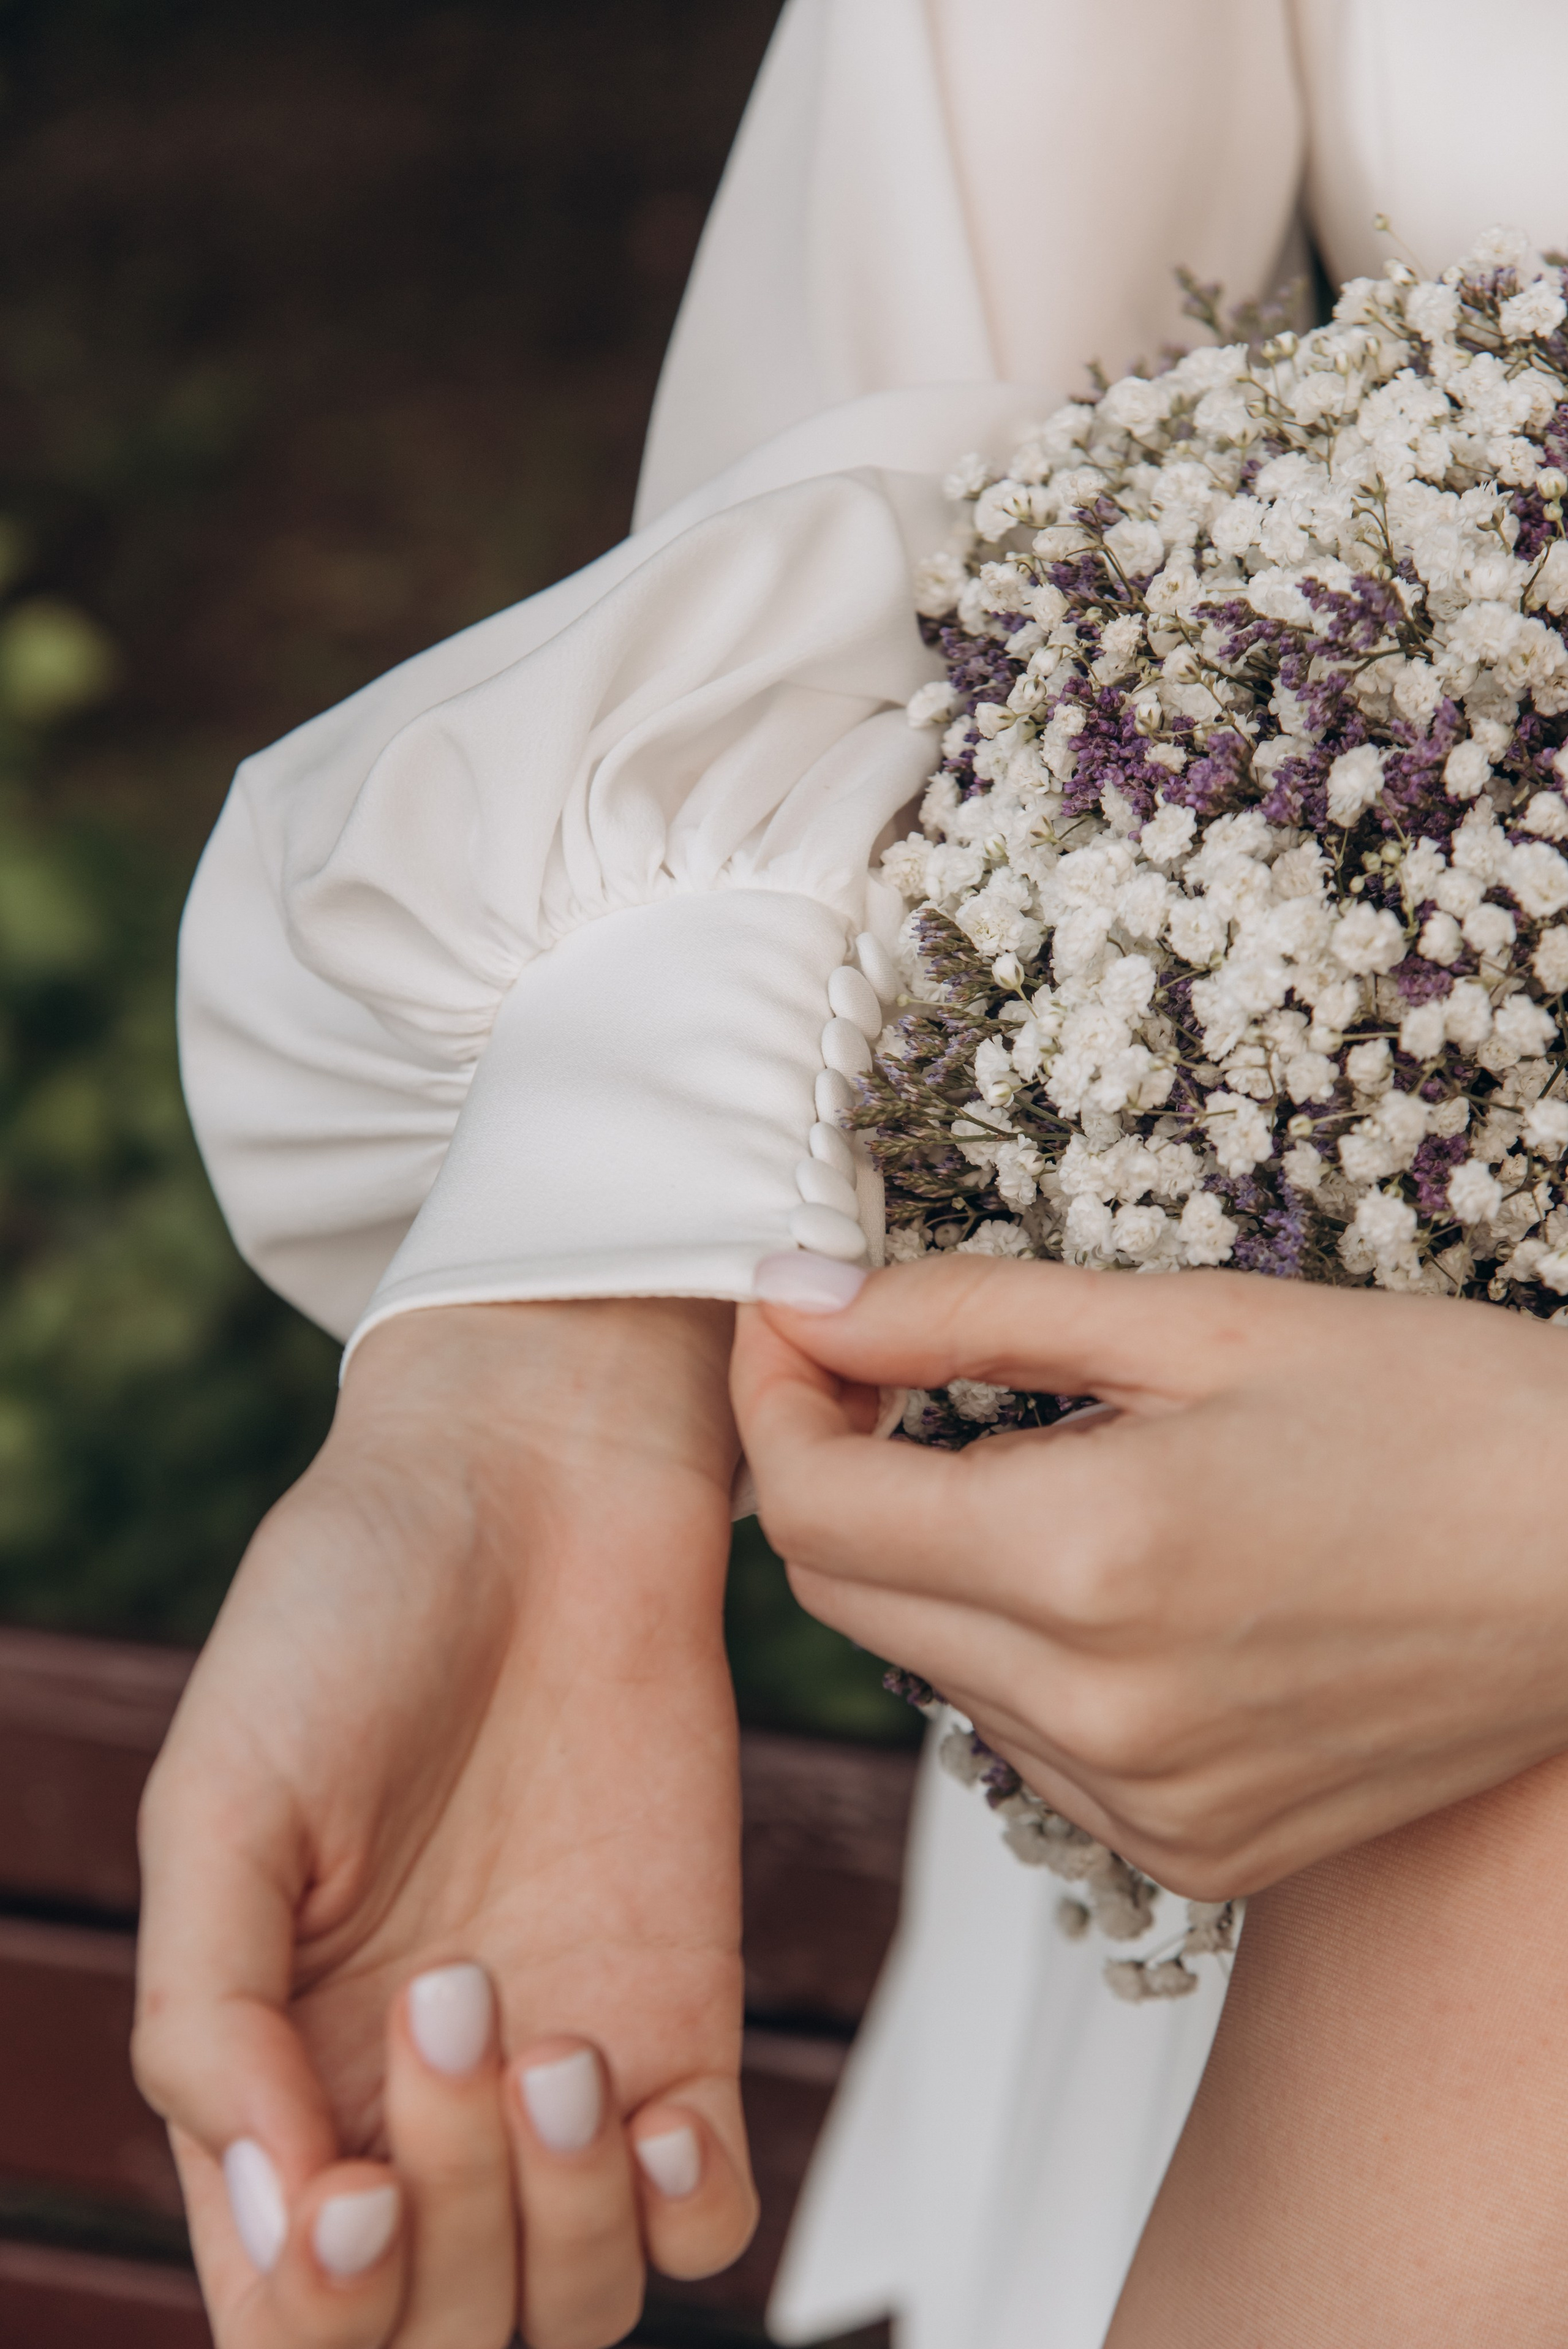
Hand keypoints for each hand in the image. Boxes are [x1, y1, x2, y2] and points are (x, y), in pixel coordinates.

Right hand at [134, 1297, 757, 2347]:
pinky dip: (682, 2208)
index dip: (315, 2313)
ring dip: (559, 2222)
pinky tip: (655, 2100)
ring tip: (550, 2037)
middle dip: (444, 2234)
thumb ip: (208, 2010)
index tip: (343, 2195)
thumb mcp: (223, 1794)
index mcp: (275, 2069)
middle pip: (436, 2332)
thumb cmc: (349, 1615)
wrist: (532, 1487)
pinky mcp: (684, 2011)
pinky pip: (705, 2218)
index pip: (287, 2313)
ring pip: (570, 2304)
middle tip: (451, 1999)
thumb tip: (271, 2207)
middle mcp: (411, 2102)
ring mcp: (560, 2066)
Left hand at [731, 1252, 1567, 1897]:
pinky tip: (1121, 1578)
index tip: (794, 1324)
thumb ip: (965, 1314)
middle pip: (844, 1593)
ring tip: (1053, 1467)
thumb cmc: (1437, 1415)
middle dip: (831, 1469)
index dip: (774, 1397)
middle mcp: (1099, 1714)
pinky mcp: (1193, 1851)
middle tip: (884, 1371)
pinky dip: (1023, 1649)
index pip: (814, 1504)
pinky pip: (1025, 1742)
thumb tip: (799, 1300)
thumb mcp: (1194, 1323)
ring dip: (934, 1557)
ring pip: (929, 1665)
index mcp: (1089, 1562)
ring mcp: (1147, 1805)